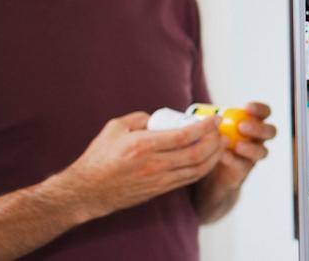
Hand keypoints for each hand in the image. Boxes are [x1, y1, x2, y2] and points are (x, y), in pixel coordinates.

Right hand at [59, 111, 224, 219]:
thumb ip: (140, 117)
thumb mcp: (115, 128)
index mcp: (144, 145)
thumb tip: (160, 116)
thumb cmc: (98, 157)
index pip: (185, 135)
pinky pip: (188, 179)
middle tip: (222, 131)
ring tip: (220, 144)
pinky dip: (203, 169)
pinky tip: (207, 159)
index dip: (206, 126)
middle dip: (216, 141)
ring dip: (214, 156)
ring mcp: (158, 180)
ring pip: (197, 170)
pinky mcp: (159, 190)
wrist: (86, 191)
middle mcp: (154, 164)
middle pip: (198, 154)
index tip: (216, 118)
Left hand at [203, 102, 276, 191]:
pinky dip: (234, 160)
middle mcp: (259, 138)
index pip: (265, 112)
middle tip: (242, 126)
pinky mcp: (245, 168)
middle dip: (258, 128)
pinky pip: (244, 165)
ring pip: (263, 151)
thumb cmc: (213, 137)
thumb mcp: (214, 125)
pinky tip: (224, 155)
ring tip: (237, 146)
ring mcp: (254, 154)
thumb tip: (209, 115)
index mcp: (254, 122)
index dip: (259, 109)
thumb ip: (216, 119)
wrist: (209, 163)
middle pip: (270, 131)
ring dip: (251, 148)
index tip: (247, 107)